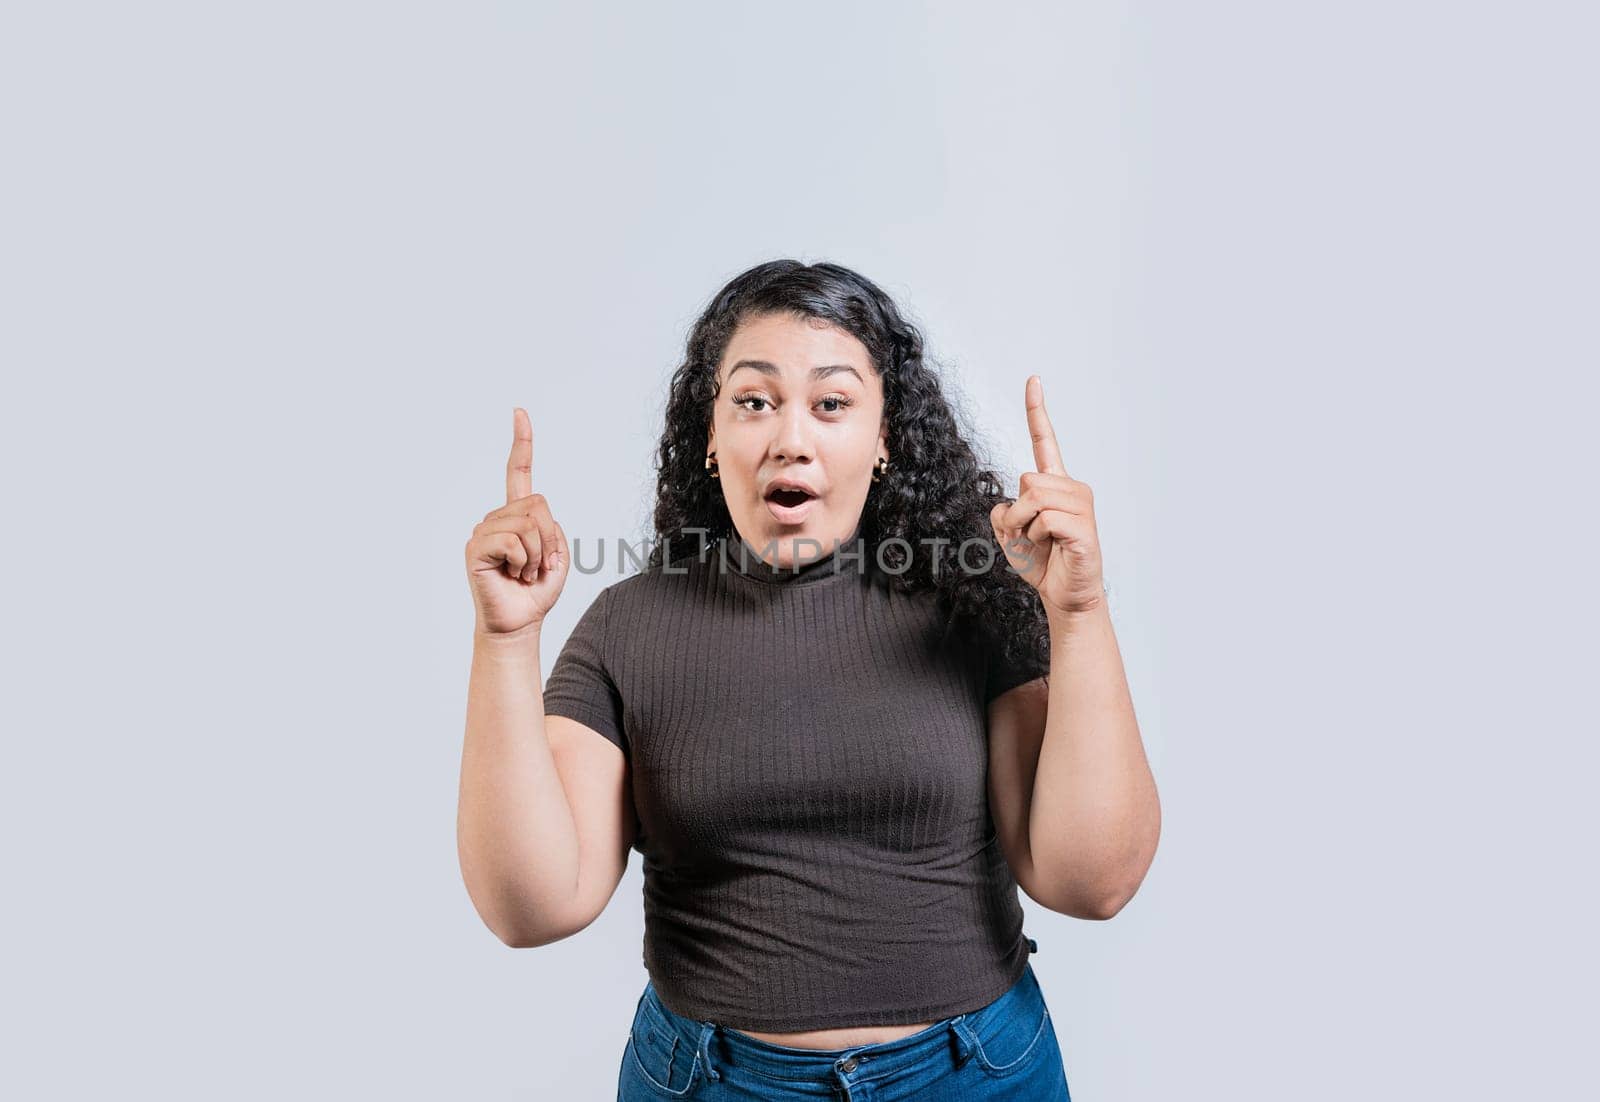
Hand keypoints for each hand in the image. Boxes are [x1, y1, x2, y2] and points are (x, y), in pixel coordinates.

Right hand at [464, 407, 570, 635]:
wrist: (519, 623)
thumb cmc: (536, 592)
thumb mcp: (558, 555)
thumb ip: (552, 527)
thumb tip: (532, 514)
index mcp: (517, 515)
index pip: (519, 473)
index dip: (521, 443)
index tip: (519, 412)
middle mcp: (497, 518)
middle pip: (538, 504)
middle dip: (549, 539)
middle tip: (537, 566)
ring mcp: (483, 531)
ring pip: (528, 524)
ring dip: (537, 554)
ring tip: (524, 573)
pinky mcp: (475, 548)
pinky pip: (513, 541)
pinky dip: (524, 561)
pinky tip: (513, 575)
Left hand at [990, 375, 1106, 616]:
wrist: (1064, 596)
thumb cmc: (1042, 563)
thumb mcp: (1009, 534)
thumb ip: (1001, 512)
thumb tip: (1007, 503)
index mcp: (1054, 485)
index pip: (1044, 441)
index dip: (1037, 411)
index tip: (1033, 380)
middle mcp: (1072, 488)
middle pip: (1027, 478)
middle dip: (1015, 511)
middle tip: (1028, 535)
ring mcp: (1081, 505)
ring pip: (1033, 497)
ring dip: (1024, 526)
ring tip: (1041, 542)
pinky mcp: (1083, 526)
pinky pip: (1043, 519)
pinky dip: (1036, 537)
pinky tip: (1052, 548)